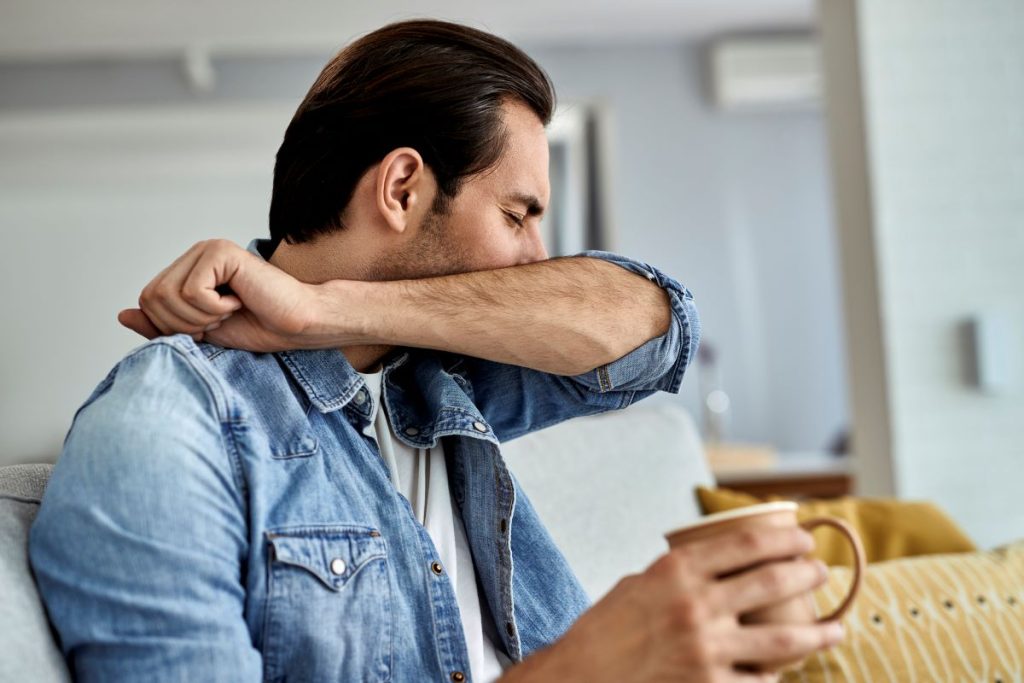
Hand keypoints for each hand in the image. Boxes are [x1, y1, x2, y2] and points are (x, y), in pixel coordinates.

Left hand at [118, 239, 338, 351]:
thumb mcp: (200, 333)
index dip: (172, 326)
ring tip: (230, 310)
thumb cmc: (258, 327)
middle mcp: (194, 255)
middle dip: (183, 323)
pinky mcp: (221, 252)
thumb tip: (122, 314)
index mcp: (186, 271)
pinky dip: (214, 307)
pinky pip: (192, 290)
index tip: (209, 327)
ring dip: (201, 316)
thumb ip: (162, 325)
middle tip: (219, 320)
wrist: (297, 326)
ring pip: (169, 295)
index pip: (147, 300)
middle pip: (151, 297)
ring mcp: (207, 250)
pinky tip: (240, 300)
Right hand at [504, 526, 842, 682]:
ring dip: (817, 633)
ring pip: (783, 640)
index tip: (805, 541)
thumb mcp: (638, 585)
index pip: (747, 544)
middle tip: (822, 575)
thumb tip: (718, 569)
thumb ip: (680, 576)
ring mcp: (705, 649)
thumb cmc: (604, 630)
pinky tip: (788, 673)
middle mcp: (696, 605)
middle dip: (808, 576)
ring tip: (835, 628)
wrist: (580, 676)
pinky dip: (776, 678)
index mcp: (677, 570)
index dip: (785, 540)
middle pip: (772, 583)